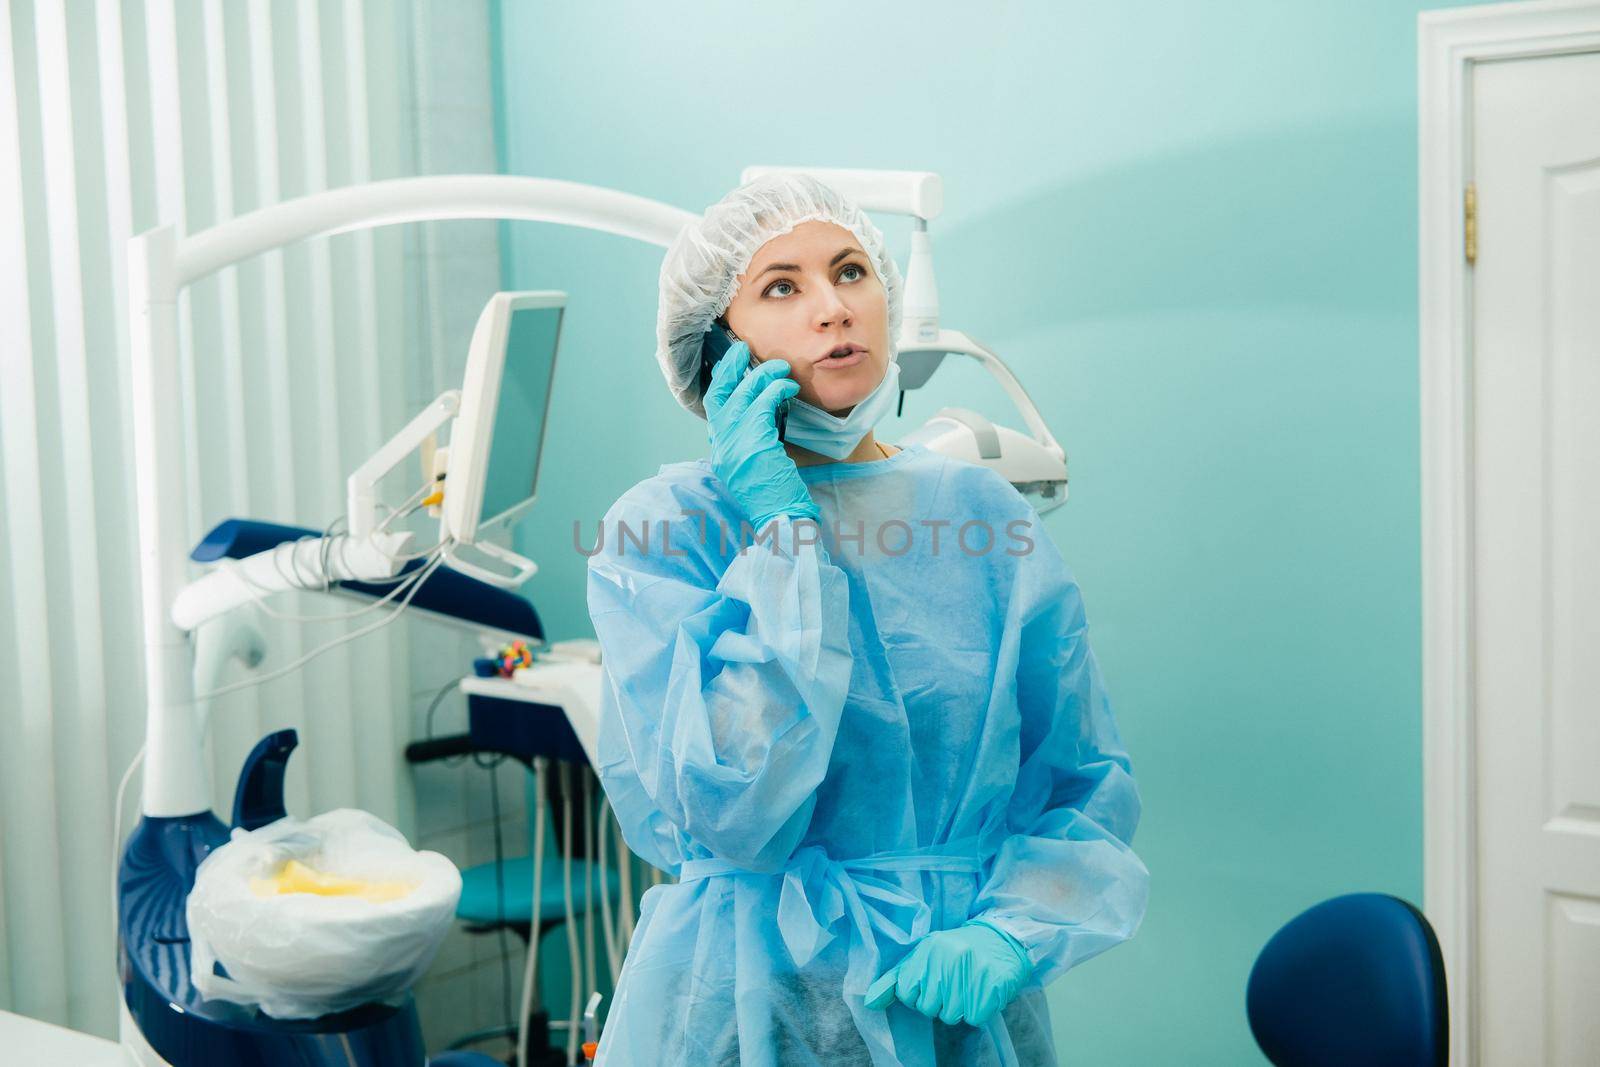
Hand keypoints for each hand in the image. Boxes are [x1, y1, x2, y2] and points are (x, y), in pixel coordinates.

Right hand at [705, 340, 817, 529]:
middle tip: (742, 349)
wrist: (780, 521)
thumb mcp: (754, 469)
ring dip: (762, 375)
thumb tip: (764, 416)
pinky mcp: (753, 442)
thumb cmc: (776, 499)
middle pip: (718, 395)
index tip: (733, 366)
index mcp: (721, 453)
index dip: (723, 384)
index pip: (715, 410)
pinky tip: (788, 387)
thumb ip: (750, 444)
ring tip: (781, 367)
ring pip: (742, 395)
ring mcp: (734, 444)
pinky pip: (762, 404)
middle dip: (729, 368)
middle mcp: (722, 447)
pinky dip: (775, 390)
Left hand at [864, 920, 1032, 1026]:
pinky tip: (981, 991)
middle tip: (953, 983)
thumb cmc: (958, 950)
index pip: (906, 993)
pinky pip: (972, 1018)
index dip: (918, 994)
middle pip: (928, 1008)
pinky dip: (977, 1010)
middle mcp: (946, 959)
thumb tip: (869, 1004)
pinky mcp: (989, 989)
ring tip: (968, 985)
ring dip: (959, 1007)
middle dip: (940, 1002)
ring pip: (950, 1016)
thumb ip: (896, 979)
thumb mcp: (925, 955)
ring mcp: (969, 974)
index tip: (932, 981)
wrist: (1003, 939)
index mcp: (927, 950)